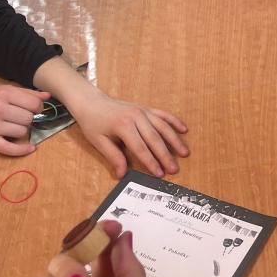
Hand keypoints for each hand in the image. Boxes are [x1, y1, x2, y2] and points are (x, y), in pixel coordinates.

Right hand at [0, 85, 49, 154]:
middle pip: (28, 119)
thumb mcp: (6, 90)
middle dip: (28, 118)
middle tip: (21, 117)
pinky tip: (31, 147)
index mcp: (3, 94)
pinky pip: (10, 149)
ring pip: (22, 132)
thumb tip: (47, 96)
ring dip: (21, 130)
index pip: (33, 104)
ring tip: (12, 125)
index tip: (35, 109)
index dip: (38, 107)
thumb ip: (28, 93)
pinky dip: (22, 150)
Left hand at [68, 91, 188, 178]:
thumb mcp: (99, 142)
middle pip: (154, 139)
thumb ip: (113, 157)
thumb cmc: (93, 123)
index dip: (151, 162)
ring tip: (184, 153)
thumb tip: (122, 174)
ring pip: (163, 127)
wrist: (92, 102)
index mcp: (123, 126)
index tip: (159, 174)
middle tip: (174, 169)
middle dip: (165, 155)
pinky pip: (163, 114)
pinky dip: (174, 121)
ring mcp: (143, 111)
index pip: (141, 148)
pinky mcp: (146, 108)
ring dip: (175, 140)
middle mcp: (136, 117)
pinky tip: (184, 129)